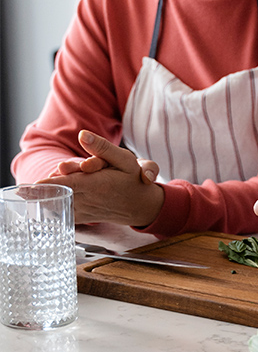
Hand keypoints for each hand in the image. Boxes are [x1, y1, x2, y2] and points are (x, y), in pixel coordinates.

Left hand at [36, 130, 164, 226]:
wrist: (141, 204)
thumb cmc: (133, 179)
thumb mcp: (124, 159)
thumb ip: (102, 148)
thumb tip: (82, 135)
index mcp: (98, 184)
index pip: (67, 184)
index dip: (47, 185)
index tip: (27, 187)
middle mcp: (89, 199)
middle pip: (58, 194)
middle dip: (40, 191)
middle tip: (22, 190)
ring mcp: (85, 210)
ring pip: (58, 205)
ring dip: (42, 201)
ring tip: (26, 196)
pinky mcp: (83, 215)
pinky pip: (63, 214)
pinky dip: (51, 210)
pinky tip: (39, 207)